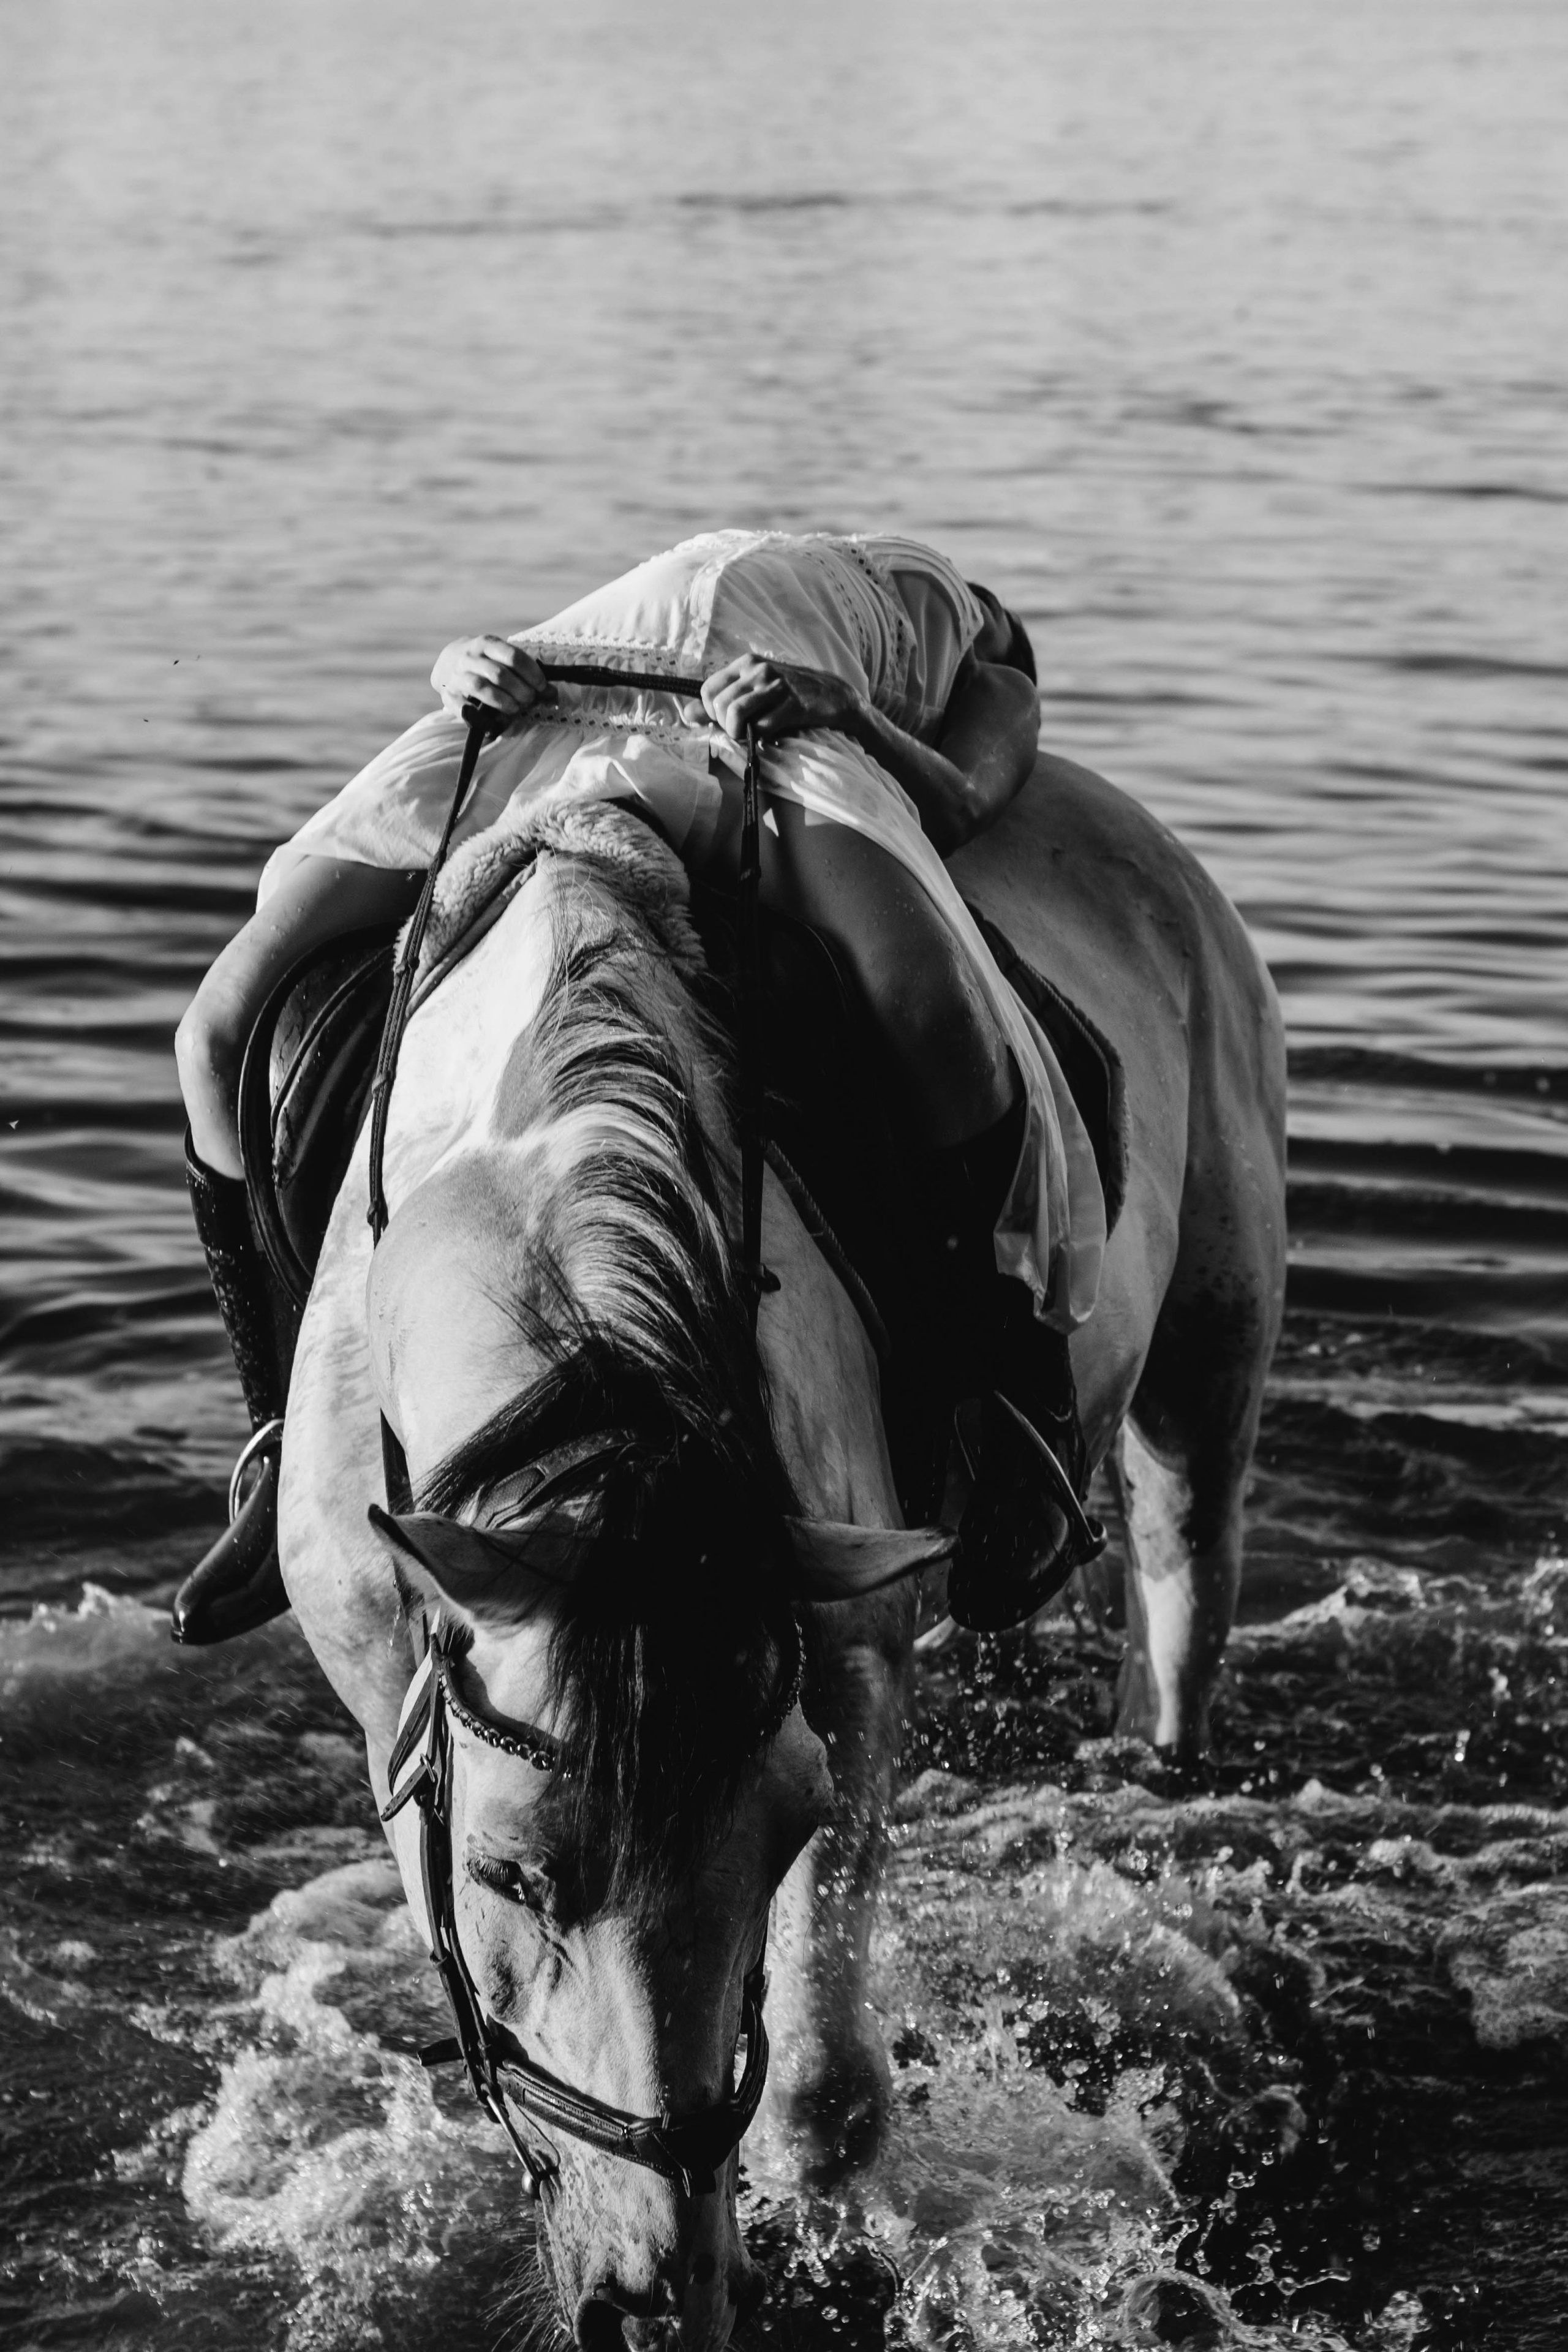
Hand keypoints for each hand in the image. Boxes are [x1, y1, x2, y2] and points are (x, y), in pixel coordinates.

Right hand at [431, 635, 550, 724]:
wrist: (448, 662)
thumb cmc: (486, 662)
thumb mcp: (503, 659)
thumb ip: (527, 674)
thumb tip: (552, 694)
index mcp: (486, 643)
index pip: (512, 656)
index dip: (531, 673)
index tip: (541, 686)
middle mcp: (469, 657)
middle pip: (499, 674)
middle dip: (520, 690)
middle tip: (529, 700)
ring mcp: (457, 675)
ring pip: (481, 688)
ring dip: (503, 702)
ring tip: (515, 709)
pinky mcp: (448, 695)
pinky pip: (463, 708)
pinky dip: (480, 717)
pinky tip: (493, 722)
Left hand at [700, 653, 864, 744]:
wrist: (833, 696)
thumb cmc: (789, 696)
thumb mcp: (753, 693)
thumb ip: (719, 704)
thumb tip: (687, 714)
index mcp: (745, 663)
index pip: (707, 690)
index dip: (712, 712)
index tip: (728, 720)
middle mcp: (758, 669)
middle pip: (720, 705)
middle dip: (727, 726)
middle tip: (743, 731)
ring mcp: (776, 685)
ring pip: (736, 714)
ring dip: (741, 733)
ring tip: (754, 734)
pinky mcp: (793, 704)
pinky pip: (763, 726)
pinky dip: (762, 737)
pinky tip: (772, 735)